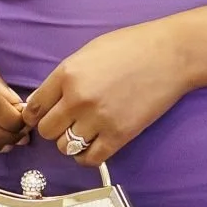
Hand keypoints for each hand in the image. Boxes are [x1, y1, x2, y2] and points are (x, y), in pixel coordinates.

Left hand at [22, 19, 195, 169]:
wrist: (171, 55)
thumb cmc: (132, 46)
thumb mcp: (89, 52)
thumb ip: (65, 76)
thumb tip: (42, 101)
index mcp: (67, 73)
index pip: (34, 107)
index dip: (35, 114)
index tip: (43, 116)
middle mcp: (78, 98)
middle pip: (46, 130)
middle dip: (54, 128)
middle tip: (67, 123)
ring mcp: (99, 118)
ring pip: (65, 147)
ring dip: (71, 143)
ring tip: (83, 133)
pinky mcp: (120, 135)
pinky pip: (90, 159)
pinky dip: (87, 157)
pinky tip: (94, 146)